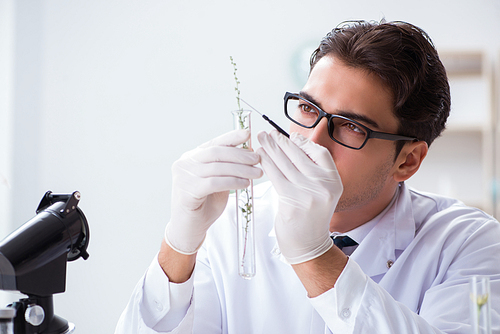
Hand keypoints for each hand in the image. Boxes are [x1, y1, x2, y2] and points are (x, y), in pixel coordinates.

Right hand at [165, 129, 261, 253]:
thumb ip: (227, 167)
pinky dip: (233, 182)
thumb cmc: (204, 204)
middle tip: (257, 159)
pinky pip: (215, 182)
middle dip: (240, 154)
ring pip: (218, 167)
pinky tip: (245, 184)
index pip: (214, 143)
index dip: (232, 137)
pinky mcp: (187, 191)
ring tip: (257, 173)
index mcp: (192, 157)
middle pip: (217, 152)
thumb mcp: (218, 181)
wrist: (189, 228)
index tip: (248, 134)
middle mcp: (185, 163)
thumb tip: (248, 151)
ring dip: (241, 169)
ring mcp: (184, 176)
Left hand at [257, 130, 342, 263]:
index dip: (304, 143)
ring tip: (261, 140)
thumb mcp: (320, 192)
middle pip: (299, 157)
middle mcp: (324, 187)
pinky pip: (276, 176)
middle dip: (281, 142)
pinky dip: (267, 164)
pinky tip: (260, 157)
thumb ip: (312, 171)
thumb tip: (295, 143)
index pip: (321, 154)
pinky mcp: (292, 201)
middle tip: (268, 133)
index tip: (290, 136)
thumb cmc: (309, 216)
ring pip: (286, 164)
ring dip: (271, 149)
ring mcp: (309, 194)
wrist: (306, 244)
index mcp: (334, 182)